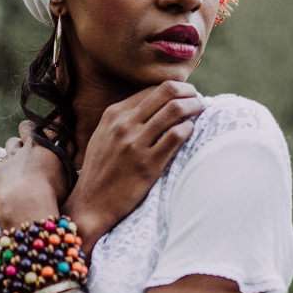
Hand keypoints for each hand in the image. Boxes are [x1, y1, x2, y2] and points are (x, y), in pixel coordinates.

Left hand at [0, 120, 65, 230]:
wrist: (26, 205)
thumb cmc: (52, 191)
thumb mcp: (68, 173)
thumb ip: (68, 161)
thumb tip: (74, 153)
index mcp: (38, 148)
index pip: (39, 129)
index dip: (43, 126)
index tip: (50, 124)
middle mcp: (18, 154)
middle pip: (15, 140)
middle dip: (19, 141)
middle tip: (26, 147)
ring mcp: (2, 169)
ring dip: (3, 160)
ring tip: (8, 168)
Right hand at [64, 80, 205, 239]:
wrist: (91, 203)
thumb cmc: (101, 170)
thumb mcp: (104, 135)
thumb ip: (124, 118)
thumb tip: (155, 104)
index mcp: (114, 114)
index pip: (153, 89)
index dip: (174, 89)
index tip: (185, 96)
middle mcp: (124, 124)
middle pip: (167, 91)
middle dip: (189, 92)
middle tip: (198, 100)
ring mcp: (136, 144)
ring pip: (175, 110)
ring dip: (194, 108)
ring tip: (201, 112)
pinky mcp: (148, 164)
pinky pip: (177, 136)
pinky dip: (189, 129)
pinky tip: (190, 133)